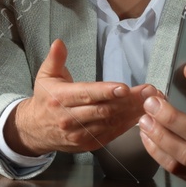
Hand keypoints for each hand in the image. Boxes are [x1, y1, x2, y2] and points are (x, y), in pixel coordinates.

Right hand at [4, 39, 150, 155]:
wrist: (35, 130)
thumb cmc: (45, 99)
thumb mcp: (45, 76)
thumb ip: (55, 59)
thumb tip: (59, 43)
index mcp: (61, 99)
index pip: (86, 94)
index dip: (106, 91)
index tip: (124, 87)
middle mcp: (70, 118)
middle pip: (103, 109)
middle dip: (129, 101)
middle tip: (149, 92)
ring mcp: (79, 134)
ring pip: (110, 122)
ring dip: (132, 112)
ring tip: (150, 101)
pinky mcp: (88, 144)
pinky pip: (111, 134)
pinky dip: (127, 125)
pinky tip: (140, 115)